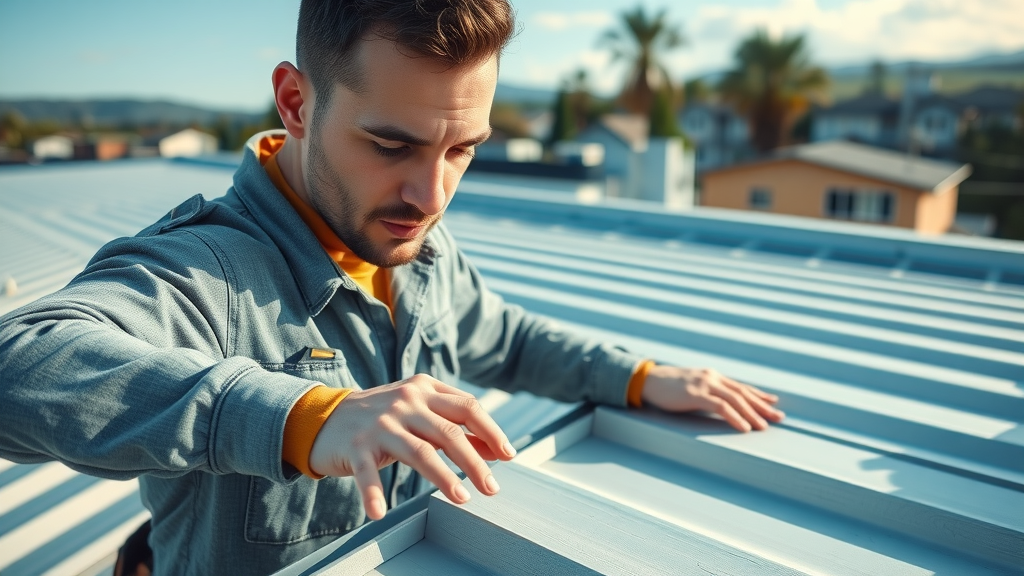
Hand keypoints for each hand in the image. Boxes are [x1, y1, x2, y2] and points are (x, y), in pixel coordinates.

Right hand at [308, 374, 515, 519]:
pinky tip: (379, 513)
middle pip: (450, 432)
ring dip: (444, 478)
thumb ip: (454, 426)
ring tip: (462, 498)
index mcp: (424, 389)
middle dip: (475, 463)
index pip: (468, 408)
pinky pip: (368, 474)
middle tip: (491, 488)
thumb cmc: (382, 418)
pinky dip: (374, 494)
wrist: (324, 416)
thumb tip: (495, 448)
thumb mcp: (419, 413)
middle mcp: (404, 402)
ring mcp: (380, 424)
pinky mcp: (356, 446)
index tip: (508, 455)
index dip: (492, 431)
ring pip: (419, 452)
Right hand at [641, 365, 784, 431]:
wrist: (648, 380)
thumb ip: (707, 391)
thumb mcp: (692, 386)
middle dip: (762, 406)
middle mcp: (712, 377)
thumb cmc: (668, 386)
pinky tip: (744, 428)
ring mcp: (704, 385)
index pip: (741, 386)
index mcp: (713, 376)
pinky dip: (735, 417)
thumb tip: (721, 403)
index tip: (774, 402)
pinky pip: (721, 407)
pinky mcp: (696, 395)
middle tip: (779, 417)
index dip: (759, 395)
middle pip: (743, 392)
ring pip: (736, 399)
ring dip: (752, 414)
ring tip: (764, 427)